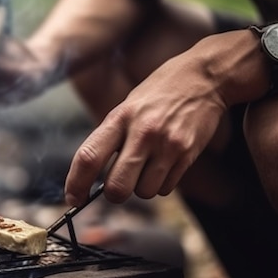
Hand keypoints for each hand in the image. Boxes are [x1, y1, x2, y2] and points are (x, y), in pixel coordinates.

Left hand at [64, 47, 228, 205]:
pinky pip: (166, 189)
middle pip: (117, 187)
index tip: (73, 198)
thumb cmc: (159, 93)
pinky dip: (161, 184)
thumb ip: (111, 138)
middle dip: (115, 193)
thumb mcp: (127, 107)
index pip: (89, 157)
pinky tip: (165, 162)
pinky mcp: (187, 155)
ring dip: (141, 188)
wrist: (204, 79)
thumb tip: (91, 175)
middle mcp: (142, 133)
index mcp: (120, 118)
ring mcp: (167, 146)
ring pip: (144, 193)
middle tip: (119, 182)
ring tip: (148, 164)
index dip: (76, 184)